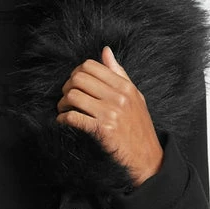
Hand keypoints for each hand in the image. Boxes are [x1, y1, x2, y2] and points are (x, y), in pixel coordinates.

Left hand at [55, 45, 163, 185]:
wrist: (147, 157)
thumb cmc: (138, 127)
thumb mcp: (134, 97)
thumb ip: (119, 74)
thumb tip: (105, 51)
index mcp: (125, 86)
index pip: (91, 66)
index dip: (76, 72)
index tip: (74, 84)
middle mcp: (118, 97)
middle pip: (79, 79)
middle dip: (66, 87)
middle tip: (66, 98)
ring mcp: (110, 113)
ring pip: (73, 96)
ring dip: (62, 104)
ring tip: (63, 110)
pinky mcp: (102, 130)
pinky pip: (73, 118)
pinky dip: (63, 119)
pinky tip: (63, 122)